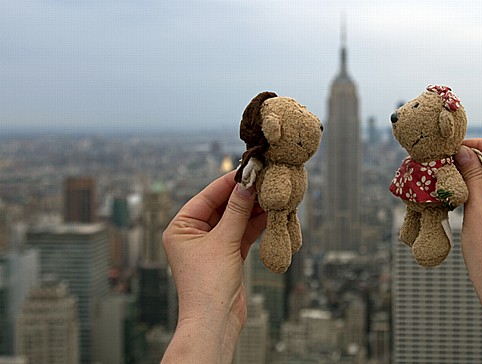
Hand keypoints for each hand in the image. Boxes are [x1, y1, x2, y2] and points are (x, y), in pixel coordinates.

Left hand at [161, 171, 266, 362]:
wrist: (215, 321)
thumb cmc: (207, 285)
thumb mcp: (224, 241)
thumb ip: (237, 211)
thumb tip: (247, 185)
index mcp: (181, 227)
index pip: (207, 196)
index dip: (229, 183)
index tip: (249, 169)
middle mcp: (194, 234)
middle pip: (223, 206)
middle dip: (244, 195)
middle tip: (265, 180)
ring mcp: (212, 246)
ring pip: (235, 219)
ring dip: (253, 209)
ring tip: (271, 194)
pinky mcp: (228, 256)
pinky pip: (243, 233)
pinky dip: (256, 224)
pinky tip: (271, 213)